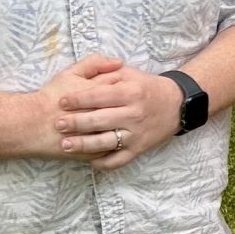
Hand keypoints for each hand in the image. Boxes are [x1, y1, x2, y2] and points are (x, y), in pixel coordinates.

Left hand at [51, 60, 183, 170]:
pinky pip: (119, 159)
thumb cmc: (147, 87)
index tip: (62, 102)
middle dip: (76, 123)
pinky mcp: (140, 148)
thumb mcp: (129, 73)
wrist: (176, 105)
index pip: (99, 96)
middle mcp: (134, 114)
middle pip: (99, 120)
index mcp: (131, 92)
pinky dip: (103, 162)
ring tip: (65, 144)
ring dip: (84, 144)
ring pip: (106, 142)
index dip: (78, 99)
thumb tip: (83, 75)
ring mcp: (137, 133)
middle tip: (57, 124)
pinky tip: (89, 159)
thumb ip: (106, 71)